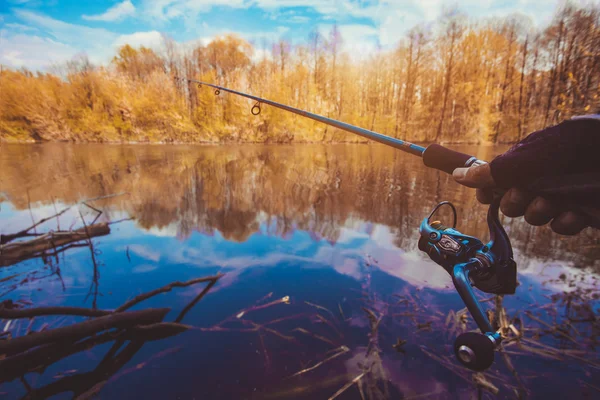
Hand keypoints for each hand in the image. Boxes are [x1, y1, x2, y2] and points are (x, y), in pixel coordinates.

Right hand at [452, 163, 587, 234]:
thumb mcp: (521, 161)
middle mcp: (539, 180)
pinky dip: (565, 222)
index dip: (488, 192)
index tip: (487, 196)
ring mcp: (560, 196)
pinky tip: (573, 212)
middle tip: (524, 192)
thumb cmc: (565, 150)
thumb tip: (455, 174)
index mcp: (523, 165)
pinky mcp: (581, 211)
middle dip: (515, 202)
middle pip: (512, 204)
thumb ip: (488, 172)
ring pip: (535, 217)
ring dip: (540, 211)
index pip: (494, 183)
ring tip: (552, 201)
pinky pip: (562, 226)